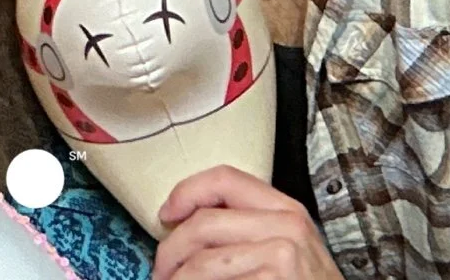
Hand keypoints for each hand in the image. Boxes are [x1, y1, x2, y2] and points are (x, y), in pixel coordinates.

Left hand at [154, 166, 341, 279]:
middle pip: (203, 222)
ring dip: (178, 279)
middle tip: (161, 271)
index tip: (166, 215)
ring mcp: (282, 255)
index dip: (186, 192)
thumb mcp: (288, 247)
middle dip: (171, 249)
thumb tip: (184, 222)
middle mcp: (287, 225)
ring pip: (203, 262)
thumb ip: (249, 227)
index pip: (225, 178)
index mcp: (286, 208)